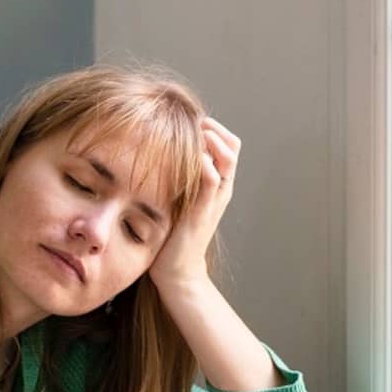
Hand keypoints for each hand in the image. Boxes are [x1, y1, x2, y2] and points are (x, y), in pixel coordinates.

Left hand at [149, 116, 238, 292]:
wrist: (176, 270)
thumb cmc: (172, 234)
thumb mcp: (176, 198)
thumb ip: (177, 177)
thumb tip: (158, 151)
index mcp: (217, 185)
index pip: (229, 144)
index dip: (214, 128)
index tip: (191, 121)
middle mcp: (222, 189)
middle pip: (233, 146)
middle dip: (214, 129)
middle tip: (193, 125)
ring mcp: (215, 199)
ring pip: (227, 157)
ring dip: (211, 141)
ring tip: (191, 137)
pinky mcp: (203, 210)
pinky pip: (211, 178)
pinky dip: (203, 162)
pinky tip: (186, 158)